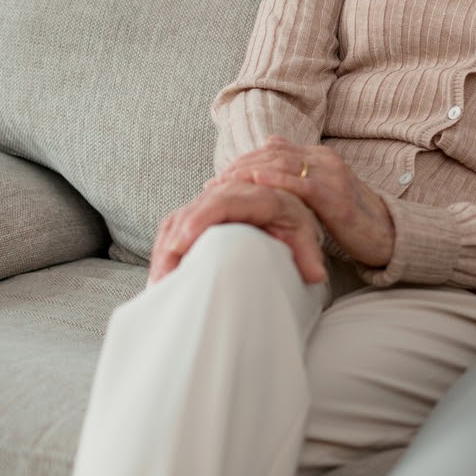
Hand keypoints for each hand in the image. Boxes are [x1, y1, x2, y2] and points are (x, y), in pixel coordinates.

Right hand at [149, 179, 326, 284]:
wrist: (288, 204)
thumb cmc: (295, 223)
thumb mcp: (305, 236)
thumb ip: (307, 254)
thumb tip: (316, 275)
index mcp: (258, 196)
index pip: (223, 203)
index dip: (200, 221)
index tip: (181, 244)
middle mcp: (230, 193)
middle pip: (194, 210)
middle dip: (175, 241)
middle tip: (163, 275)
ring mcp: (211, 200)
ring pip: (180, 218)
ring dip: (165, 248)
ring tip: (159, 281)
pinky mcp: (199, 210)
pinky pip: (175, 224)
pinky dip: (164, 246)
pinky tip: (160, 272)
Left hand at [219, 136, 396, 268]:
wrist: (386, 234)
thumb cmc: (351, 218)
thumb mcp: (323, 192)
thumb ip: (300, 175)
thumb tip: (270, 152)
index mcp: (320, 157)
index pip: (274, 149)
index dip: (245, 160)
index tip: (221, 176)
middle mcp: (325, 160)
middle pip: (274, 153)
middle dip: (241, 166)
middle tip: (215, 182)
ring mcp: (331, 175)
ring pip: (282, 164)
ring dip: (249, 173)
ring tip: (225, 185)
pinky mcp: (335, 196)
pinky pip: (301, 184)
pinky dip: (275, 182)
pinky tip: (255, 184)